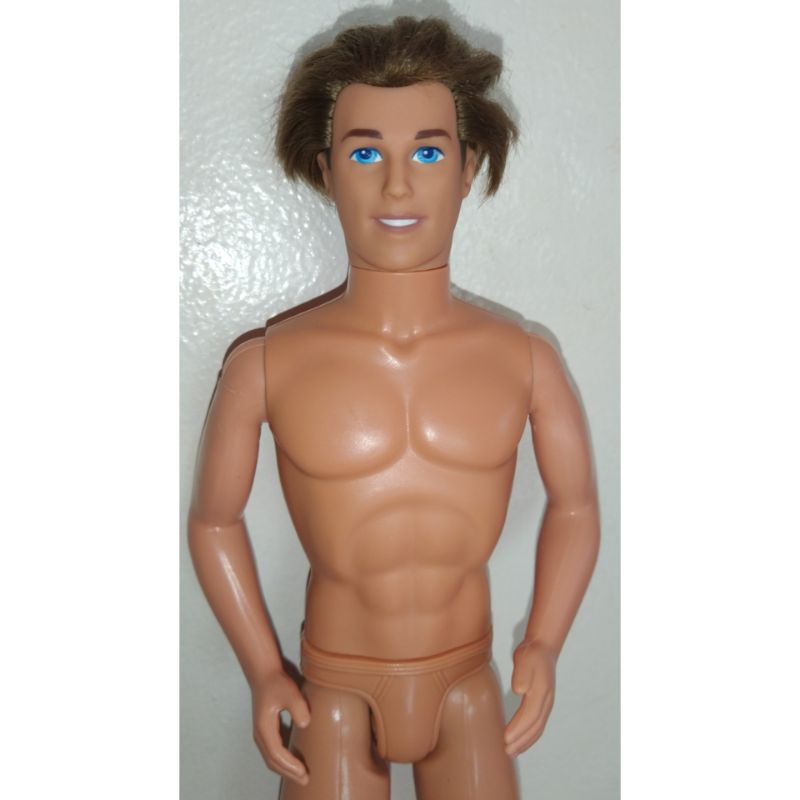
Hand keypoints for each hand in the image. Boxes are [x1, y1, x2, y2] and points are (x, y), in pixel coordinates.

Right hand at [251, 669, 310, 785]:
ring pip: (271, 759)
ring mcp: (262, 734)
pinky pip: (273, 752)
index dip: (290, 765)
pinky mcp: (266, 731)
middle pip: (273, 761)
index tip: (304, 771)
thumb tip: (306, 724)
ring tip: (301, 775)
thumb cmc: (276, 683)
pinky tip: (294, 763)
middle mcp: (260, 735)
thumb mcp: (290, 692)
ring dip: (285, 769)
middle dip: (288, 772)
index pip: (277, 754)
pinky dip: (282, 761)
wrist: (264, 674)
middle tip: (306, 780)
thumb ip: (298, 707)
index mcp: (264, 728)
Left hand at [504, 639, 555, 755]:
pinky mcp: (543, 705)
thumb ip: (522, 673)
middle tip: (506, 750)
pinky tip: (521, 742)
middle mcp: (546, 701)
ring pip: (538, 728)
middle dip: (521, 740)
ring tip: (512, 752)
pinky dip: (530, 736)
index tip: (506, 738)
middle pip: (534, 726)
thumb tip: (519, 690)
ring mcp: (547, 704)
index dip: (518, 728)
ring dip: (526, 742)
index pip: (529, 715)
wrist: (543, 649)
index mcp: (542, 691)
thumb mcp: (524, 658)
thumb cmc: (532, 653)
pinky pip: (538, 725)